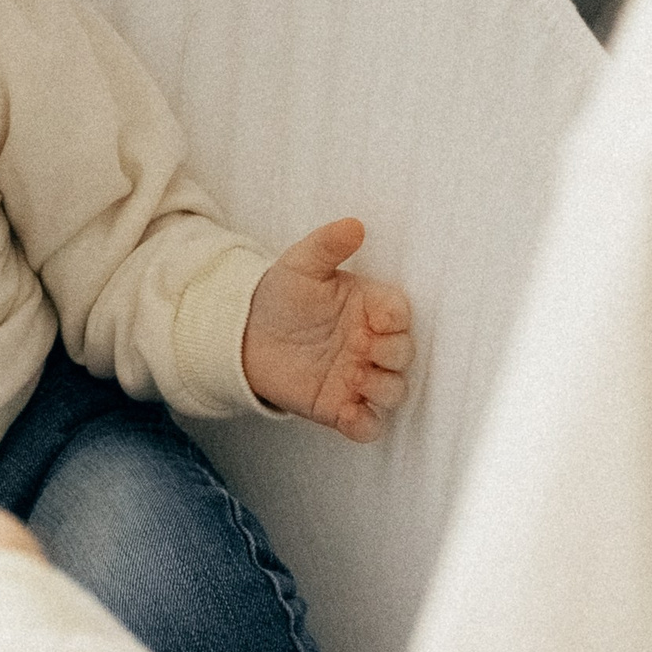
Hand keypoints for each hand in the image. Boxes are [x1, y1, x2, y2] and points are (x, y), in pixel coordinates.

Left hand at [242, 219, 412, 439]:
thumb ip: (327, 245)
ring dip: (383, 388)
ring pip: (395, 391)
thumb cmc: (282, 296)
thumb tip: (354, 225)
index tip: (374, 317)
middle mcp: (371, 343)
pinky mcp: (341, 406)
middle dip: (391, 354)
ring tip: (355, 377)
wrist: (246, 334)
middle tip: (360, 348)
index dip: (395, 318)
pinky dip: (366, 424)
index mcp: (370, 307)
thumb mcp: (300, 265)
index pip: (401, 314)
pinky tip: (348, 413)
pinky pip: (369, 426)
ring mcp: (359, 377)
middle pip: (404, 354)